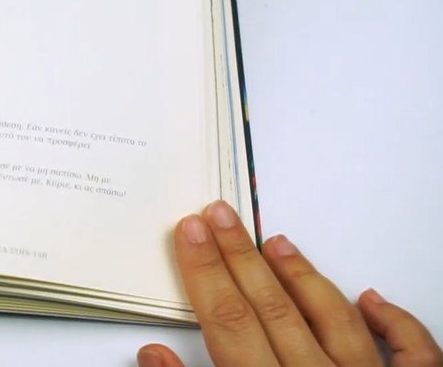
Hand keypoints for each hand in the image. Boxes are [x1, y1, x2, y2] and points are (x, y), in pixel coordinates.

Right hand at [139, 201, 441, 365]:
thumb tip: (154, 354)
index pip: (229, 322)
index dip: (204, 272)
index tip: (188, 232)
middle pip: (272, 309)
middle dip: (238, 256)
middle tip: (218, 214)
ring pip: (334, 319)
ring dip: (301, 276)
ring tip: (277, 241)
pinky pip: (411, 354)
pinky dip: (393, 322)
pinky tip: (372, 298)